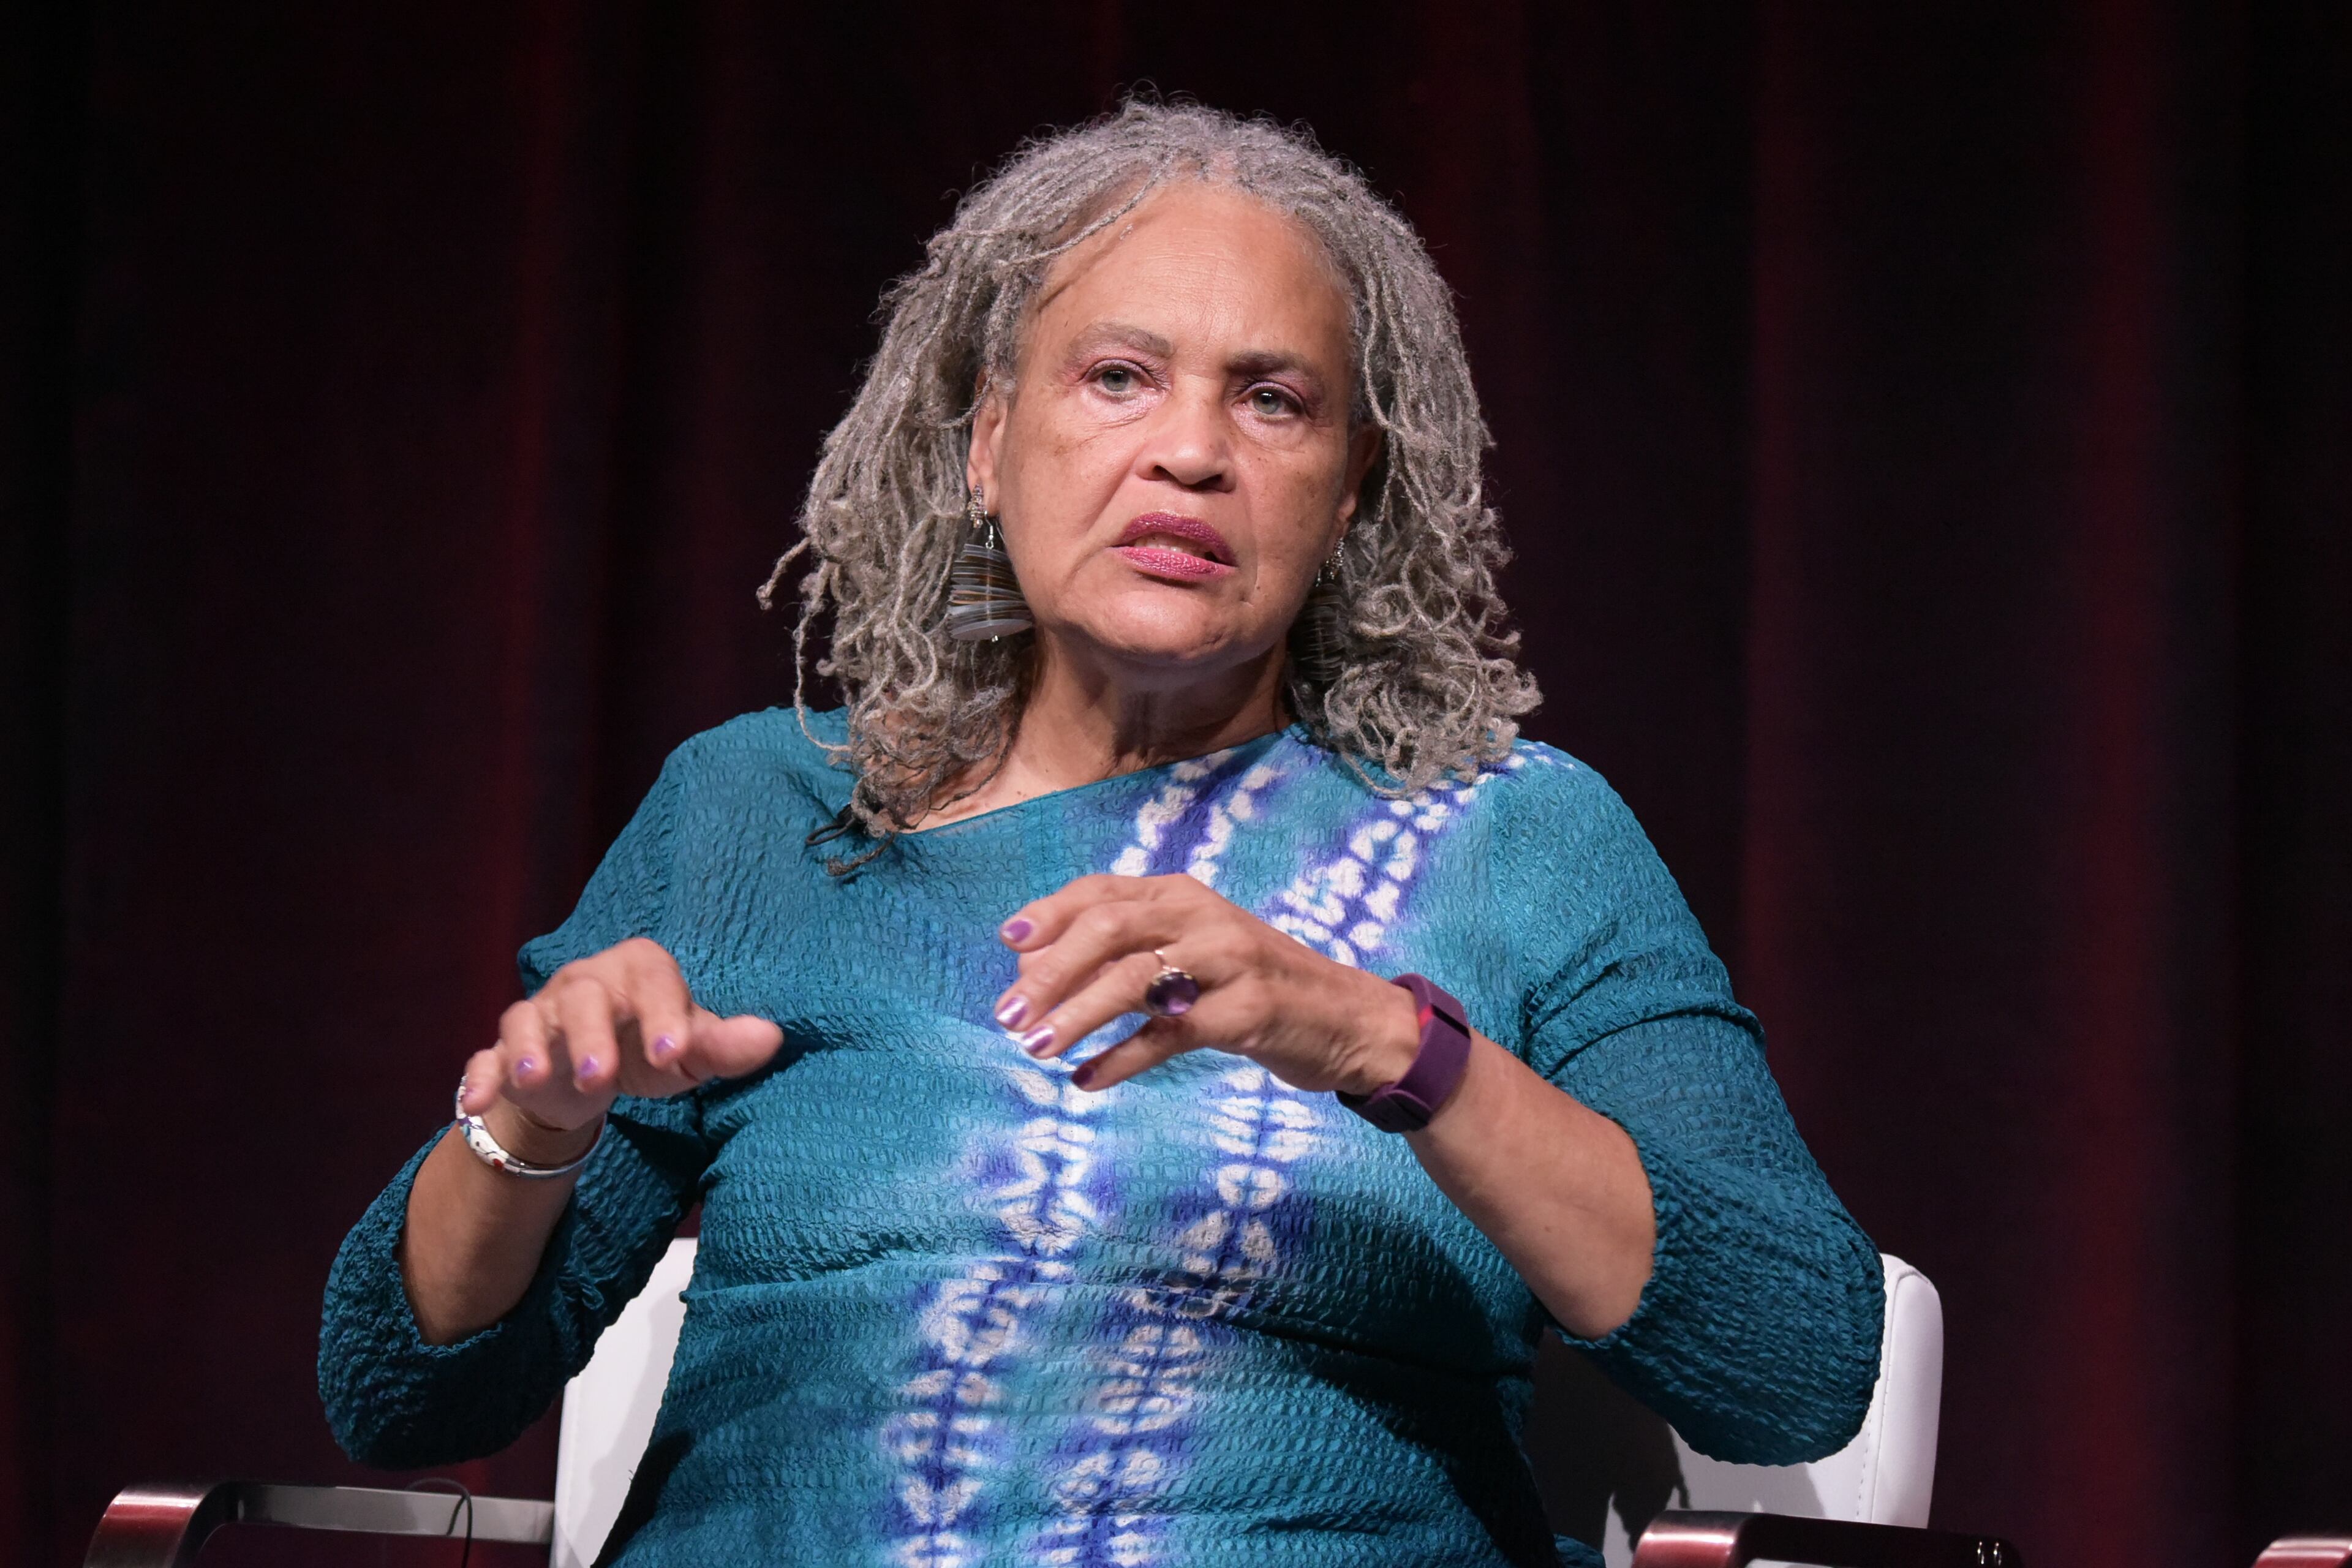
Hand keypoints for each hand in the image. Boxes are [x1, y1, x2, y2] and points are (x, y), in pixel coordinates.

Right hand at [455, 937, 783, 1155]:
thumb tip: (772, 1037)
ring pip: (528, 1018)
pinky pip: (487, 1056)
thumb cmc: (650, 1047)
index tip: (677, 1055)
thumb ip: (726, 1045)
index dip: (663, 1014)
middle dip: (590, 1035)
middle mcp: (584, 983)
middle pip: (583, 996)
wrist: (593, 1070)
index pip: (652, 980)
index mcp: (637, 972)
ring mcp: (540, 1015)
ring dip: (530, 1048)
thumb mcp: (689, 1050)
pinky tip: (477, 1101)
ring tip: (537, 1079)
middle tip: (603, 1077)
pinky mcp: (505, 1050)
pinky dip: (480, 1077)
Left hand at [991, 874, 1423, 1094]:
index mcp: (1183, 895)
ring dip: (1077, 1014)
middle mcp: (1203, 916)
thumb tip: (1038, 978)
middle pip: (1109, 928)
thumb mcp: (1193, 953)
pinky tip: (1088, 1080)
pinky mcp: (1247, 1012)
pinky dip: (1123, 1058)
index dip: (1050, 914)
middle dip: (1051, 971)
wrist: (1348, 1017)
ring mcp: (1228, 962)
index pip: (1102, 890)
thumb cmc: (1253, 985)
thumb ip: (1129, 953)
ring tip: (1036, 1047)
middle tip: (1008, 1014)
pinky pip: (1171, 1033)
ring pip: (1136, 977)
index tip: (1007, 943)